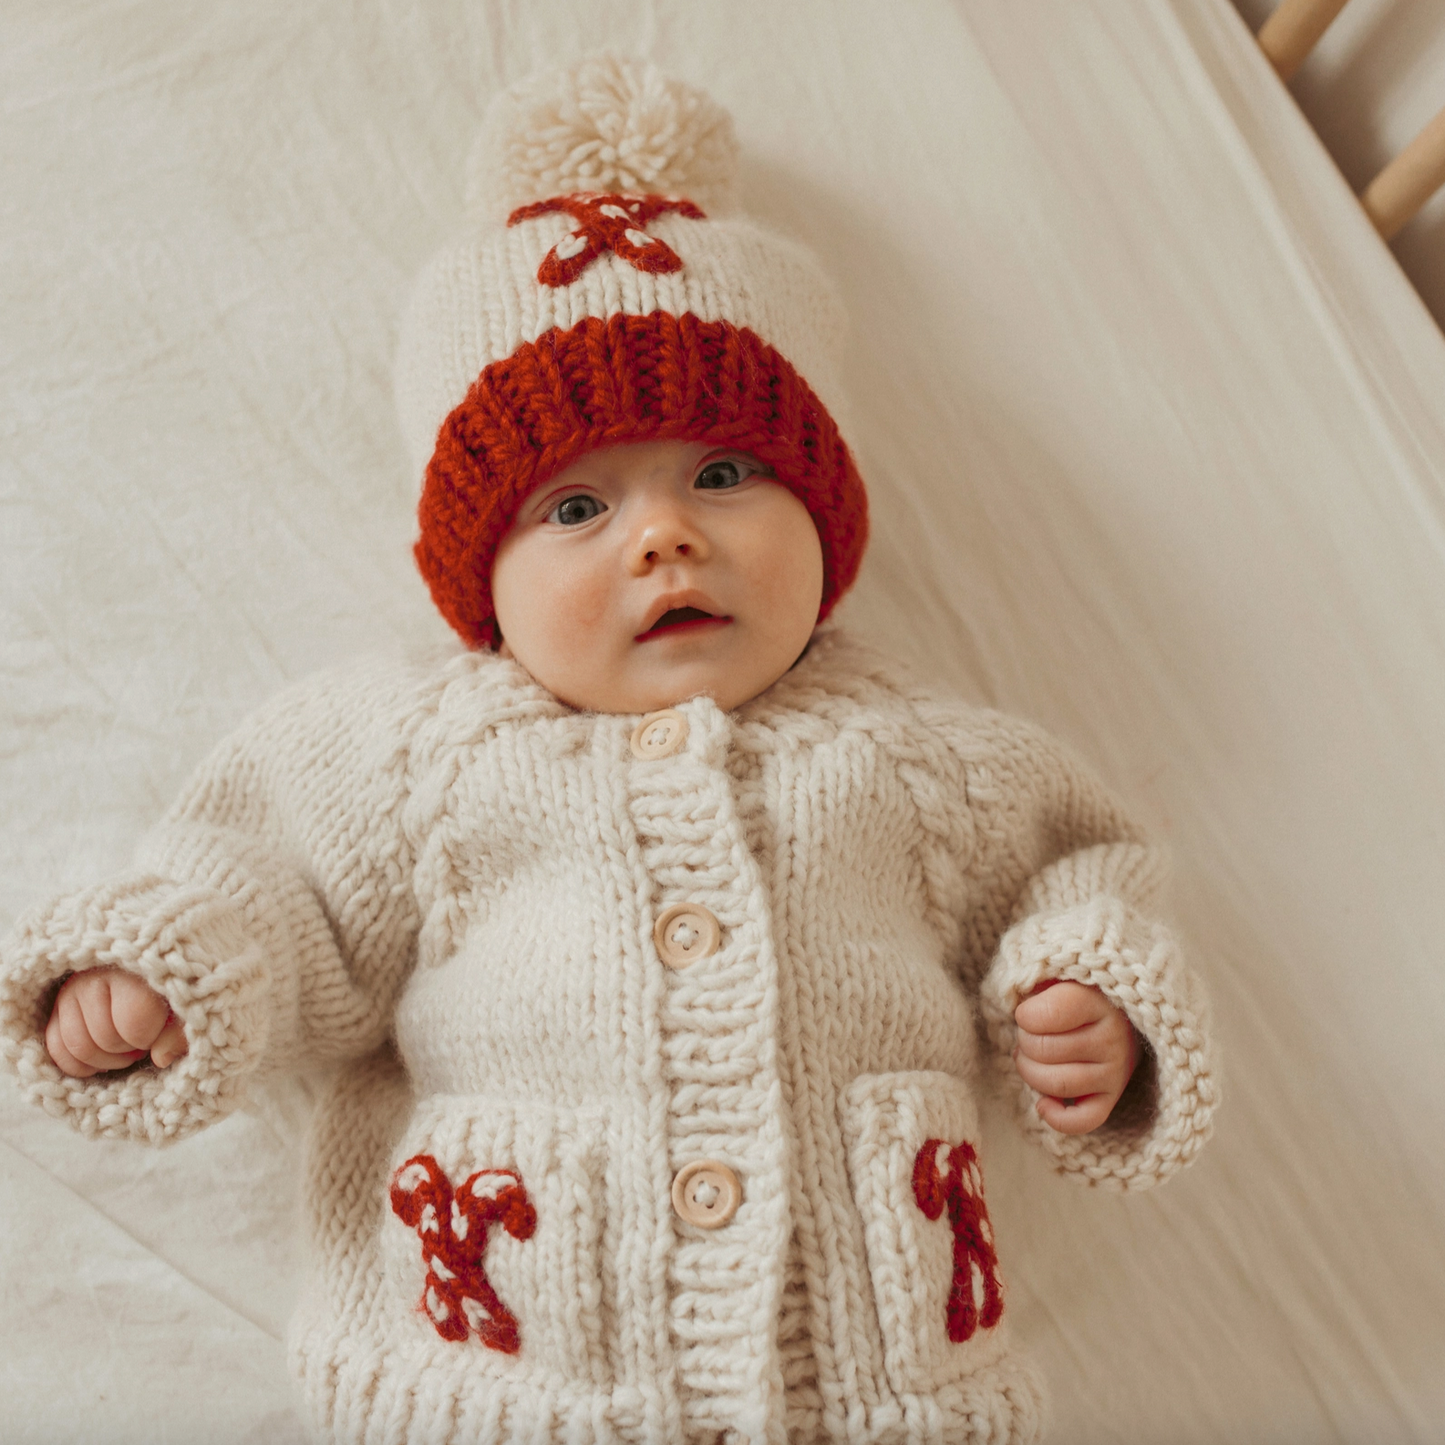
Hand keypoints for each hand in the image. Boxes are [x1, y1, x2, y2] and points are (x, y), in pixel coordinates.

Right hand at [45, 967, 186, 1077]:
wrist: (146, 970)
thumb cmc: (170, 991)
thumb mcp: (186, 1007)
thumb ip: (180, 1032)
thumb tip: (162, 1058)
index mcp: (135, 970)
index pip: (134, 1023)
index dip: (148, 1039)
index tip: (157, 1032)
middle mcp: (96, 977)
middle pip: (105, 1039)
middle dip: (128, 1052)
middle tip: (142, 1043)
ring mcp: (71, 992)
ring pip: (78, 1048)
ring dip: (105, 1061)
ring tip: (125, 1047)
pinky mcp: (56, 1008)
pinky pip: (57, 1050)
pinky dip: (80, 1065)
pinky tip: (102, 1060)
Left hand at [1012, 980, 1138, 1135]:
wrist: (1116, 1015)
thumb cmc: (1073, 992)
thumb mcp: (1056, 975)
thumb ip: (1032, 979)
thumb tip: (1007, 997)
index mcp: (1096, 1001)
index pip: (1043, 1016)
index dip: (1023, 1016)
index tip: (1027, 1012)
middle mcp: (1111, 1038)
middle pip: (1044, 1051)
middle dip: (1024, 1043)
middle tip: (1028, 1036)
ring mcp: (1114, 1071)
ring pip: (1057, 1085)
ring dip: (1031, 1074)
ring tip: (1031, 1059)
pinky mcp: (1111, 1097)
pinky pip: (1084, 1120)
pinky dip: (1057, 1117)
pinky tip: (1043, 1103)